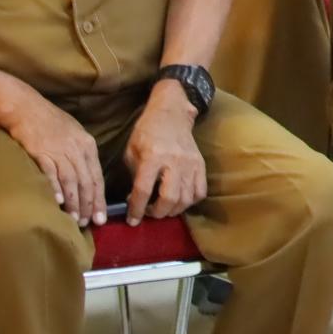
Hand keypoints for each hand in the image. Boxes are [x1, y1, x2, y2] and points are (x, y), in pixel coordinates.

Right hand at [4, 89, 108, 225]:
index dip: (99, 198)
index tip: (101, 216)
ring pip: (71, 180)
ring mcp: (59, 150)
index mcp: (87, 145)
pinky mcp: (41, 152)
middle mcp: (76, 149)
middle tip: (88, 223)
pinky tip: (58, 201)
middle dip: (88, 204)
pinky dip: (56, 187)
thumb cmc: (49, 122)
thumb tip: (86, 178)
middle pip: (86, 181)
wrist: (26, 109)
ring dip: (74, 202)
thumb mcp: (74, 135)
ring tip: (74, 219)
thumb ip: (81, 155)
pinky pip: (51, 172)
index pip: (97, 176)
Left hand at [123, 84, 205, 224]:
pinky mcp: (201, 164)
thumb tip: (135, 200)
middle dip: (157, 213)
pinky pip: (200, 192)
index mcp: (152, 157)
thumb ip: (135, 176)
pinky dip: (189, 202)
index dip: (136, 209)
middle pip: (169, 199)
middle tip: (148, 213)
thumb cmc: (146, 132)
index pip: (143, 190)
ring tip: (162, 208)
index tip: (132, 220)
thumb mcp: (131, 152)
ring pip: (186, 199)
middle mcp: (174, 161)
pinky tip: (179, 200)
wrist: (171, 114)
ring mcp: (190, 163)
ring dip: (173, 210)